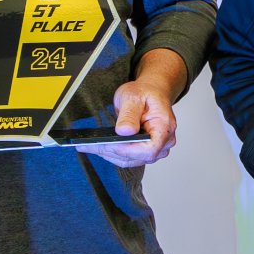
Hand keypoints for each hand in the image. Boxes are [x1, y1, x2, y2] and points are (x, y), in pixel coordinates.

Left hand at [91, 49, 183, 167]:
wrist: (151, 93)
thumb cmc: (145, 93)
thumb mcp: (133, 96)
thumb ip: (129, 114)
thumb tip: (125, 131)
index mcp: (164, 127)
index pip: (149, 149)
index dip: (128, 150)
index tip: (108, 144)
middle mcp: (164, 142)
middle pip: (137, 157)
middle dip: (111, 151)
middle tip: (88, 144)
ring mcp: (156, 149)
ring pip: (130, 160)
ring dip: (109, 154)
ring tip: (89, 146)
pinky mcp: (146, 151)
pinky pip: (129, 159)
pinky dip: (113, 153)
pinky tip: (99, 147)